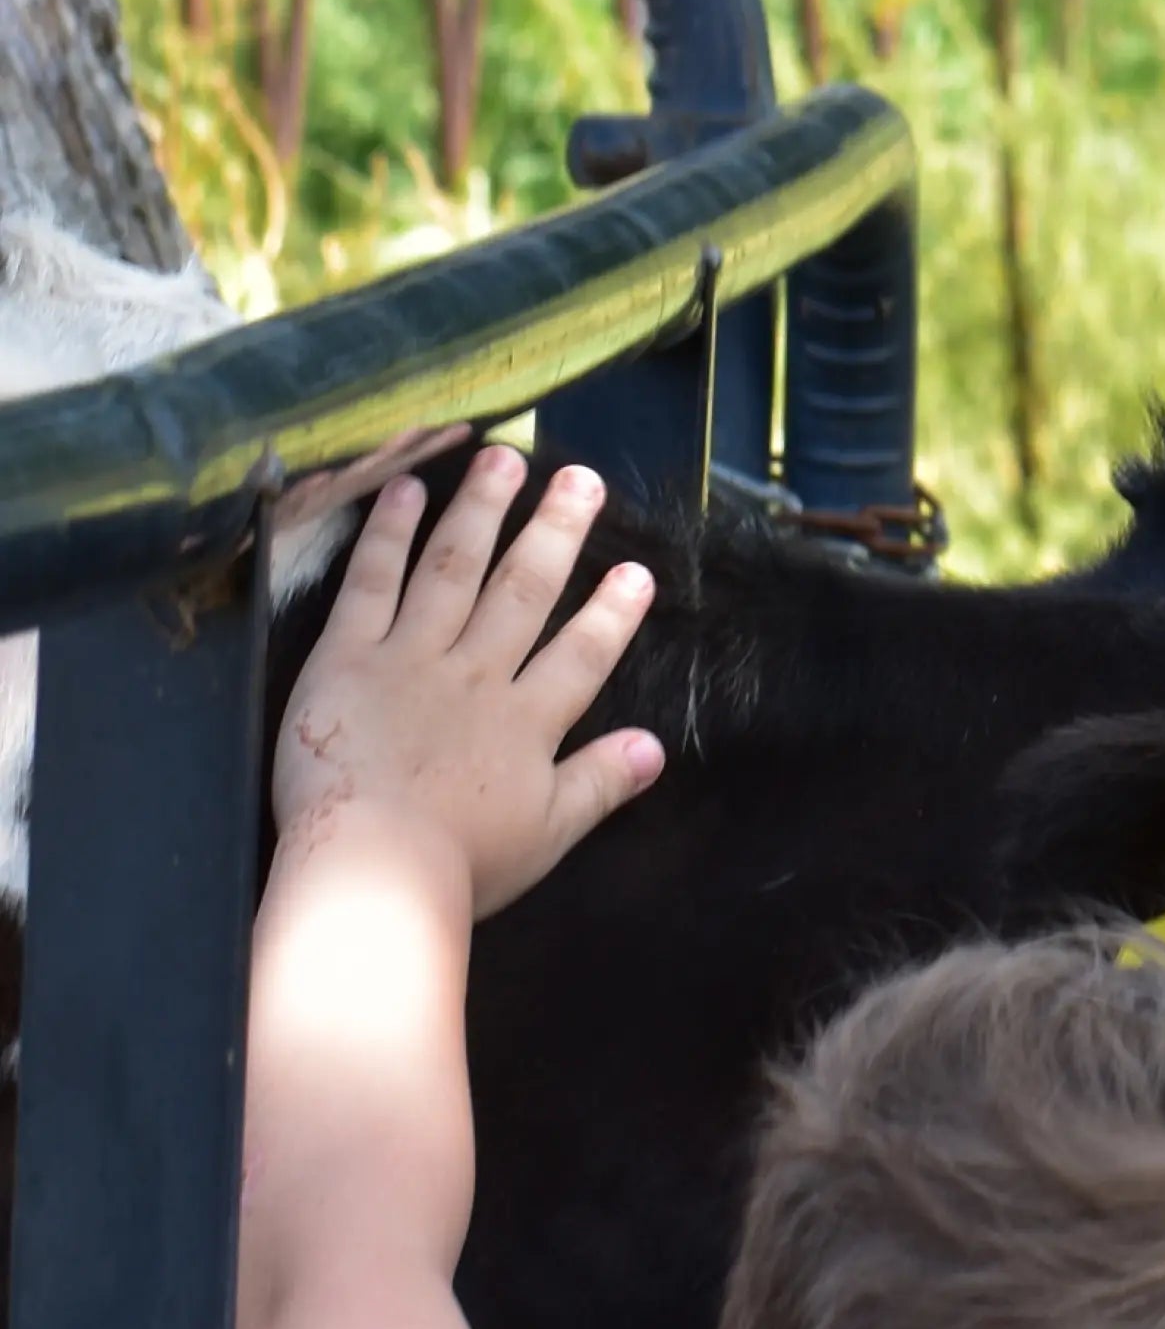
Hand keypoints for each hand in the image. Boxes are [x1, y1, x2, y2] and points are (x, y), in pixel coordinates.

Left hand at [274, 451, 663, 915]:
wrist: (373, 868)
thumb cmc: (460, 864)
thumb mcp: (548, 834)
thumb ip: (600, 783)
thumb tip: (654, 746)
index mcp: (526, 721)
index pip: (581, 654)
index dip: (611, 612)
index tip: (636, 571)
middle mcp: (477, 674)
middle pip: (524, 590)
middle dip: (557, 532)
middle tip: (582, 479)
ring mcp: (411, 659)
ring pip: (454, 570)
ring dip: (482, 511)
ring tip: (505, 460)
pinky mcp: (346, 659)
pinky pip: (371, 585)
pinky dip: (389, 535)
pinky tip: (406, 491)